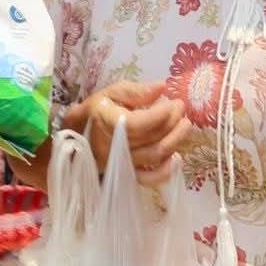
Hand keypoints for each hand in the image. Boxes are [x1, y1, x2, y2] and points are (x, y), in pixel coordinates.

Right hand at [60, 81, 191, 185]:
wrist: (80, 136)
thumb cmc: (98, 111)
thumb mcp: (111, 93)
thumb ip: (136, 91)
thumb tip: (162, 87)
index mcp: (106, 121)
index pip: (136, 124)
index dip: (159, 115)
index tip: (173, 102)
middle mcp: (112, 146)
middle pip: (150, 139)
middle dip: (172, 122)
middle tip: (180, 107)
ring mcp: (120, 163)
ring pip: (154, 156)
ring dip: (175, 140)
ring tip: (184, 125)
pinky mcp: (126, 175)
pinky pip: (148, 179)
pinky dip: (165, 172)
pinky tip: (177, 158)